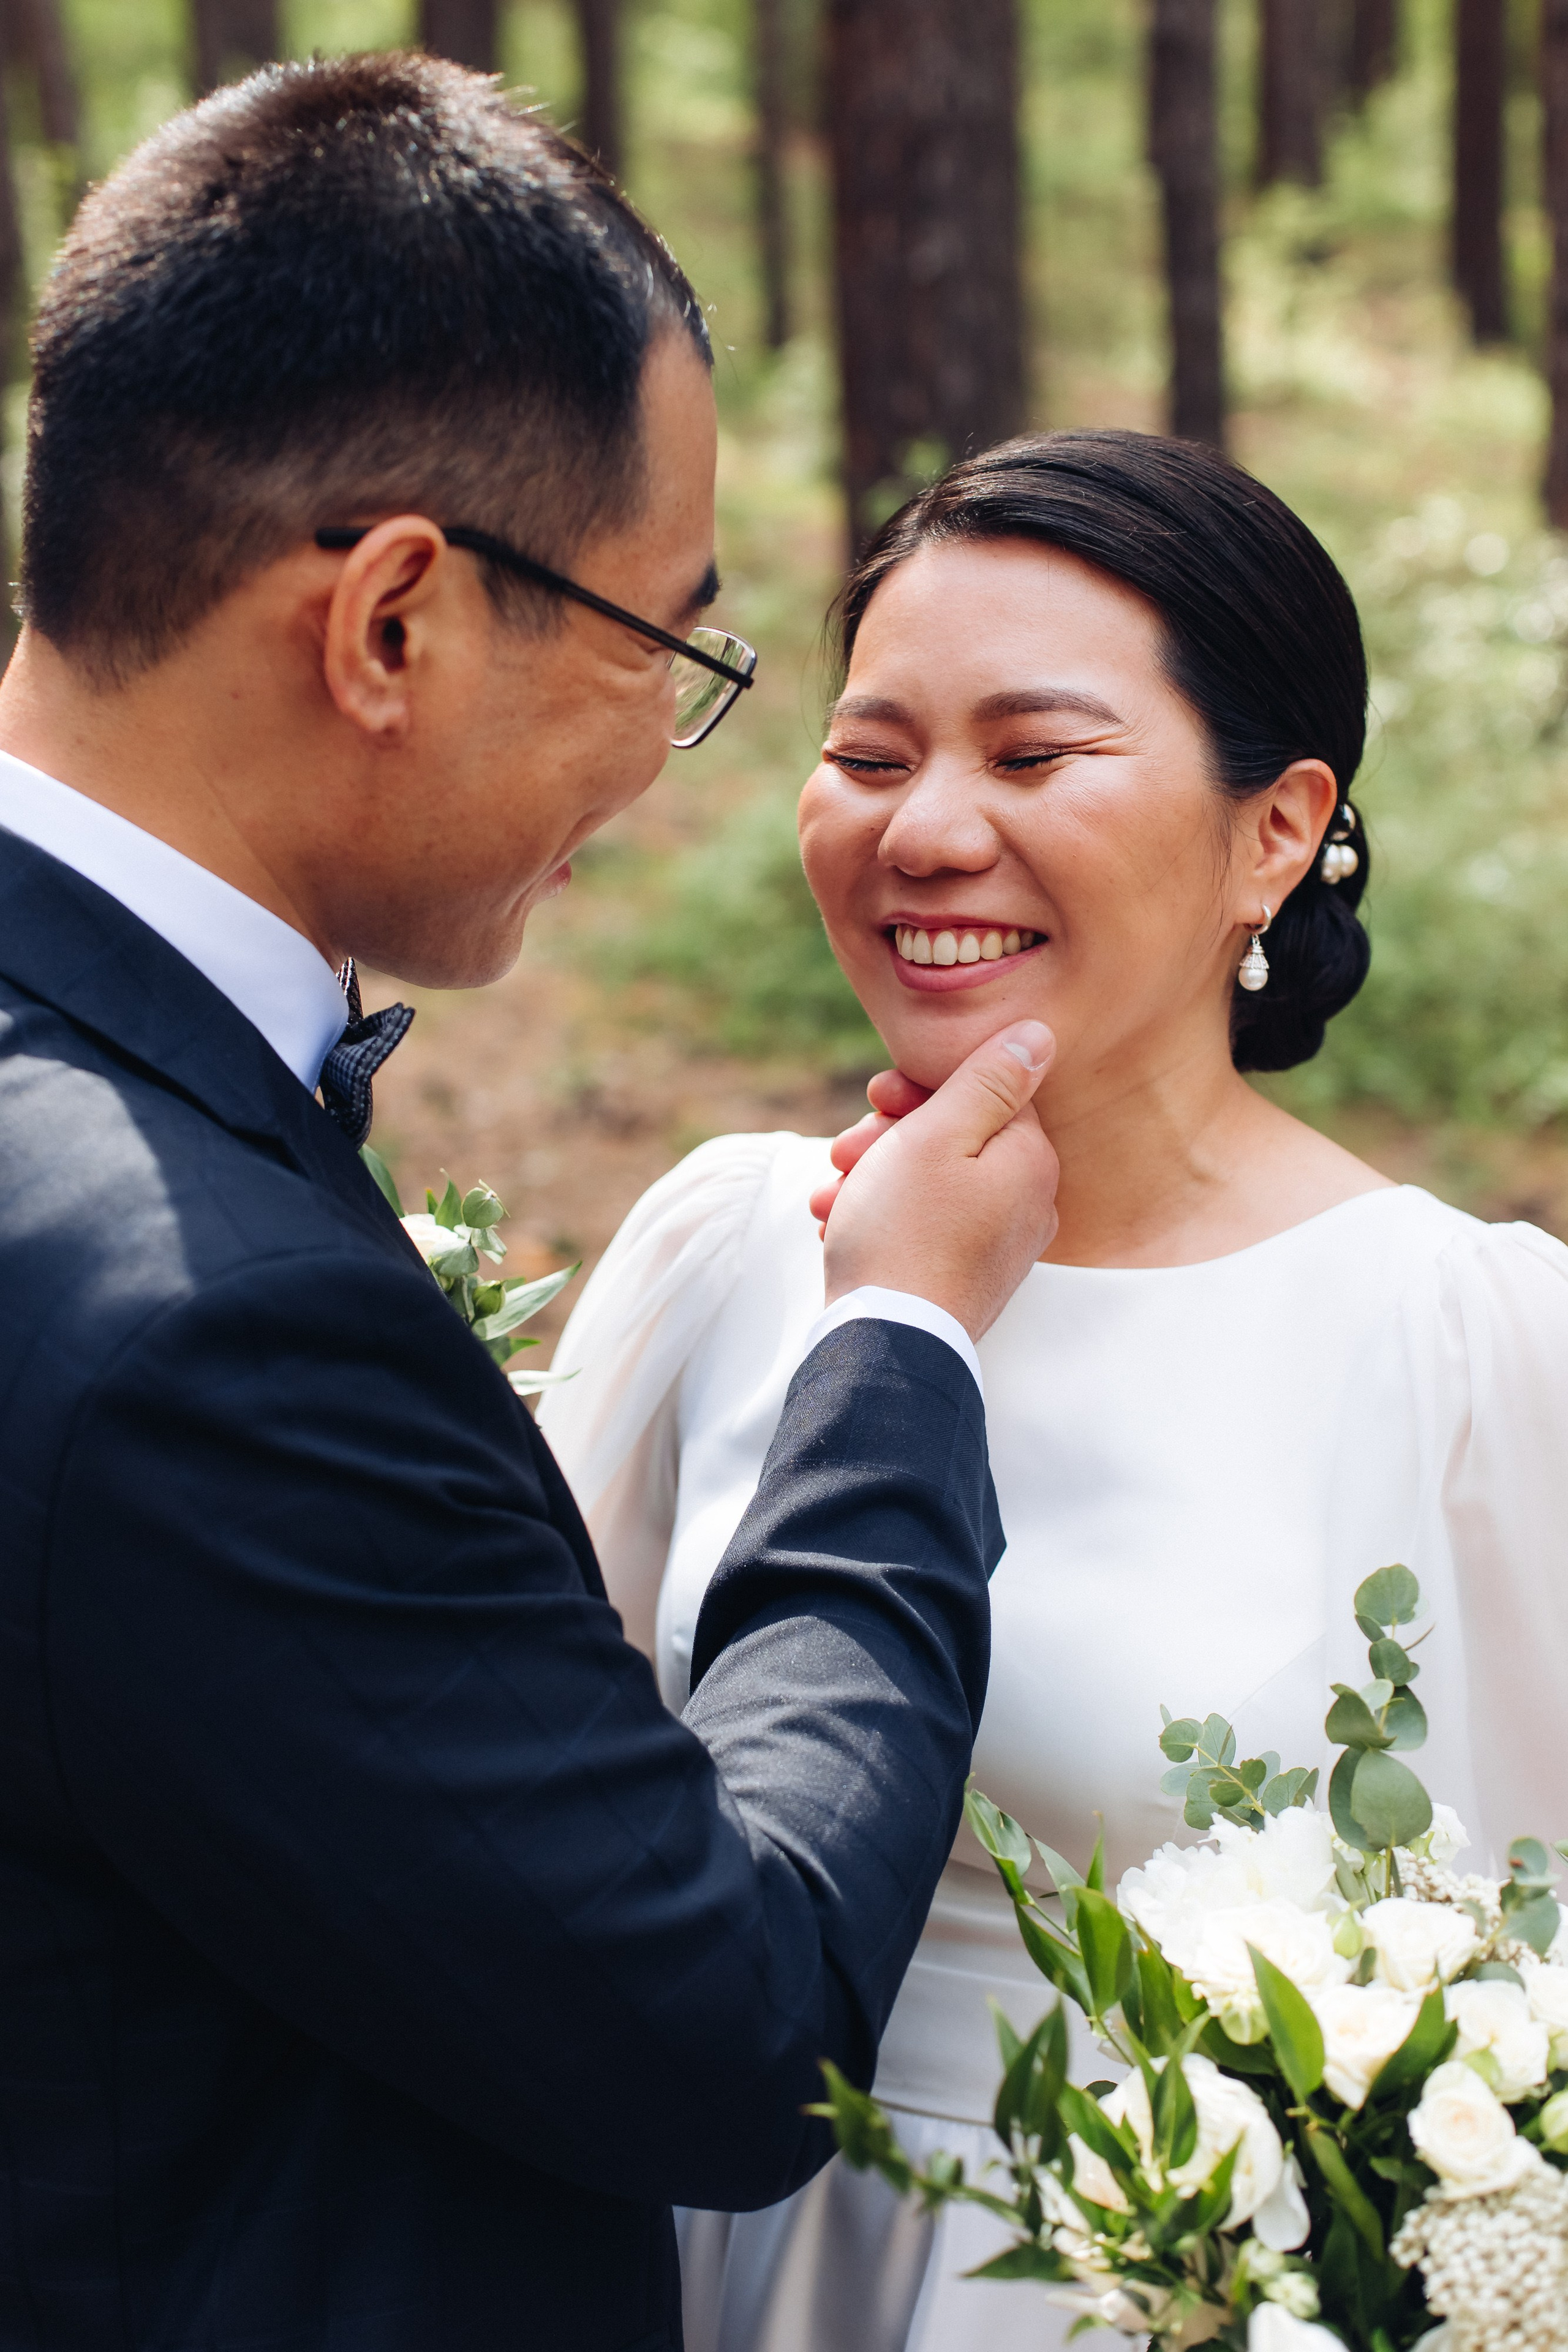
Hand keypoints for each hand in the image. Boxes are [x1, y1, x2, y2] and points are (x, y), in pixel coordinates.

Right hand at [814, 1022, 1058, 1341]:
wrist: (885, 1344)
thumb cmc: (903, 1232)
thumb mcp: (938, 1134)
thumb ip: (989, 1079)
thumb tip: (1042, 1035)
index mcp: (1030, 1161)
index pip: (986, 1092)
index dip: (922, 1088)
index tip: (876, 1098)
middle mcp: (1029, 1204)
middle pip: (957, 1137)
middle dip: (891, 1136)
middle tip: (845, 1152)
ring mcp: (1000, 1246)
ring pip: (933, 1183)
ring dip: (875, 1177)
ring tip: (831, 1195)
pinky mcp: (968, 1278)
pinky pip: (927, 1226)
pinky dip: (884, 1217)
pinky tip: (839, 1224)